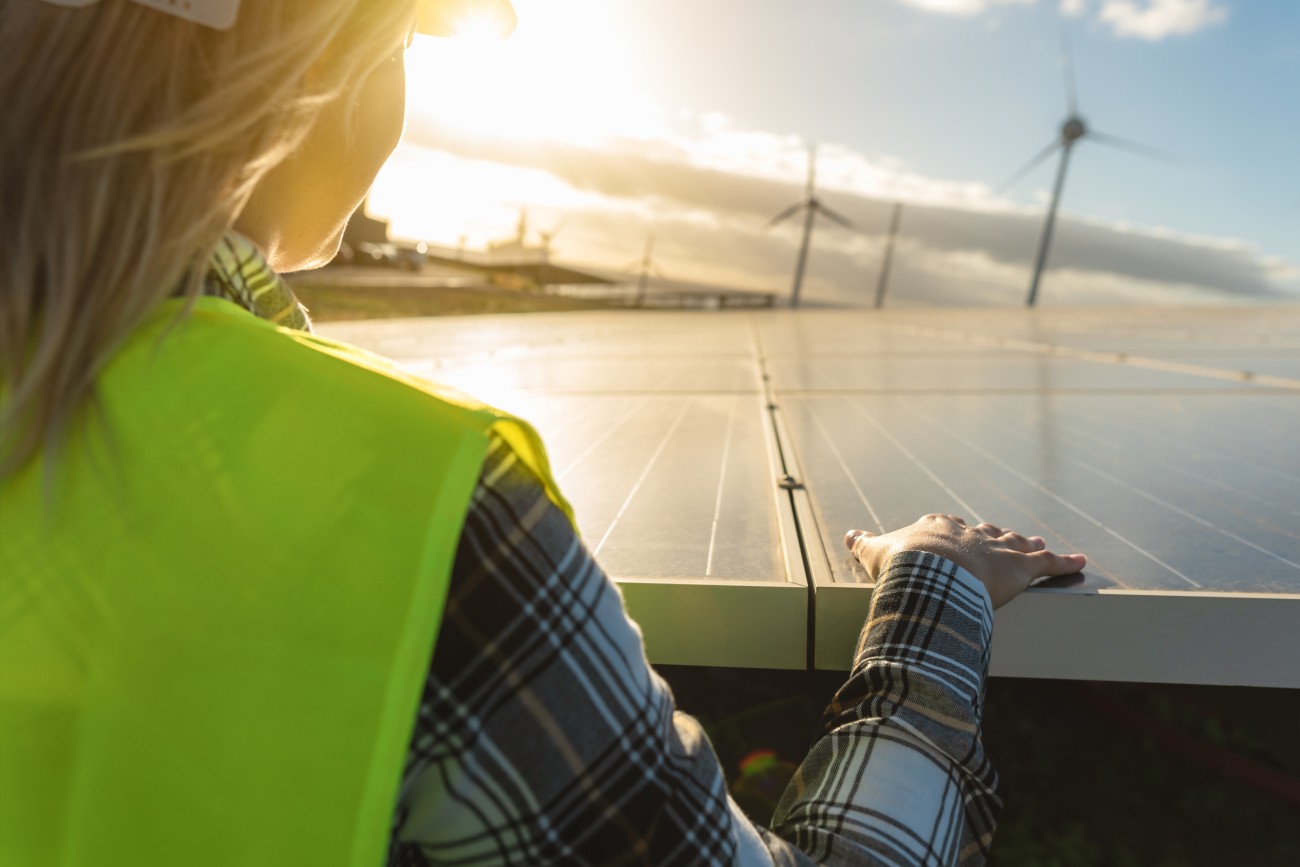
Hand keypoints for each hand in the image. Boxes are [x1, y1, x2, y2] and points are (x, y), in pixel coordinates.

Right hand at [845, 514, 1086, 608]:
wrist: (928, 571)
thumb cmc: (900, 563)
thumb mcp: (874, 552)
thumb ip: (864, 543)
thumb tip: (849, 534)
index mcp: (937, 529)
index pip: (947, 526)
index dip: (952, 531)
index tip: (953, 531)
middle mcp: (970, 533)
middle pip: (985, 532)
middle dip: (994, 536)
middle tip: (1002, 537)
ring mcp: (997, 548)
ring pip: (1017, 544)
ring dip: (1028, 545)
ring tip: (1039, 542)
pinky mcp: (1020, 567)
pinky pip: (1048, 565)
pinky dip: (1066, 563)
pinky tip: (1081, 561)